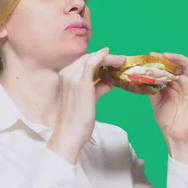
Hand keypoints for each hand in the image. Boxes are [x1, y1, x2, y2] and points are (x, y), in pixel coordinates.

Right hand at [47, 47, 125, 163]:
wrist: (69, 133)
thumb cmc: (77, 120)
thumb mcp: (89, 100)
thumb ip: (99, 88)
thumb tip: (110, 82)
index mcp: (65, 77)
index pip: (83, 62)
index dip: (99, 59)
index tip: (113, 62)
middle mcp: (67, 74)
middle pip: (87, 58)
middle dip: (106, 58)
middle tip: (121, 60)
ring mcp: (72, 77)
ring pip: (91, 59)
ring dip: (108, 58)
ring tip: (122, 61)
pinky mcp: (81, 83)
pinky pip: (91, 63)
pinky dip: (101, 57)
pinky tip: (109, 55)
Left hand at [148, 52, 187, 144]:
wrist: (174, 132)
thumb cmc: (165, 117)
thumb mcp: (155, 100)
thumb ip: (152, 87)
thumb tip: (145, 75)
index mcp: (170, 83)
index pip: (166, 67)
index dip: (159, 61)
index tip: (150, 56)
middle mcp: (181, 81)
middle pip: (177, 64)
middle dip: (167, 58)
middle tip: (158, 55)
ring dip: (179, 58)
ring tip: (168, 56)